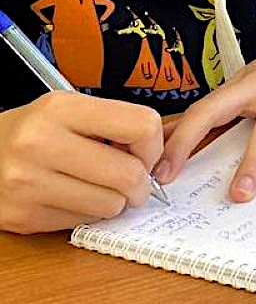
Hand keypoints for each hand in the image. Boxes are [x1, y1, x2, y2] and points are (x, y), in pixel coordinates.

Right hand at [0, 92, 162, 233]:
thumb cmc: (32, 131)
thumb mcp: (68, 109)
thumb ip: (114, 124)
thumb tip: (157, 157)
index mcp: (60, 109)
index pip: (140, 126)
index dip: (153, 144)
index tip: (145, 152)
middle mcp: (40, 144)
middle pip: (128, 173)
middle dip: (141, 182)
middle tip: (135, 181)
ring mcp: (28, 183)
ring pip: (110, 204)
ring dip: (115, 200)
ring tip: (100, 187)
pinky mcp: (22, 216)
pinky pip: (82, 222)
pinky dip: (87, 213)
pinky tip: (73, 197)